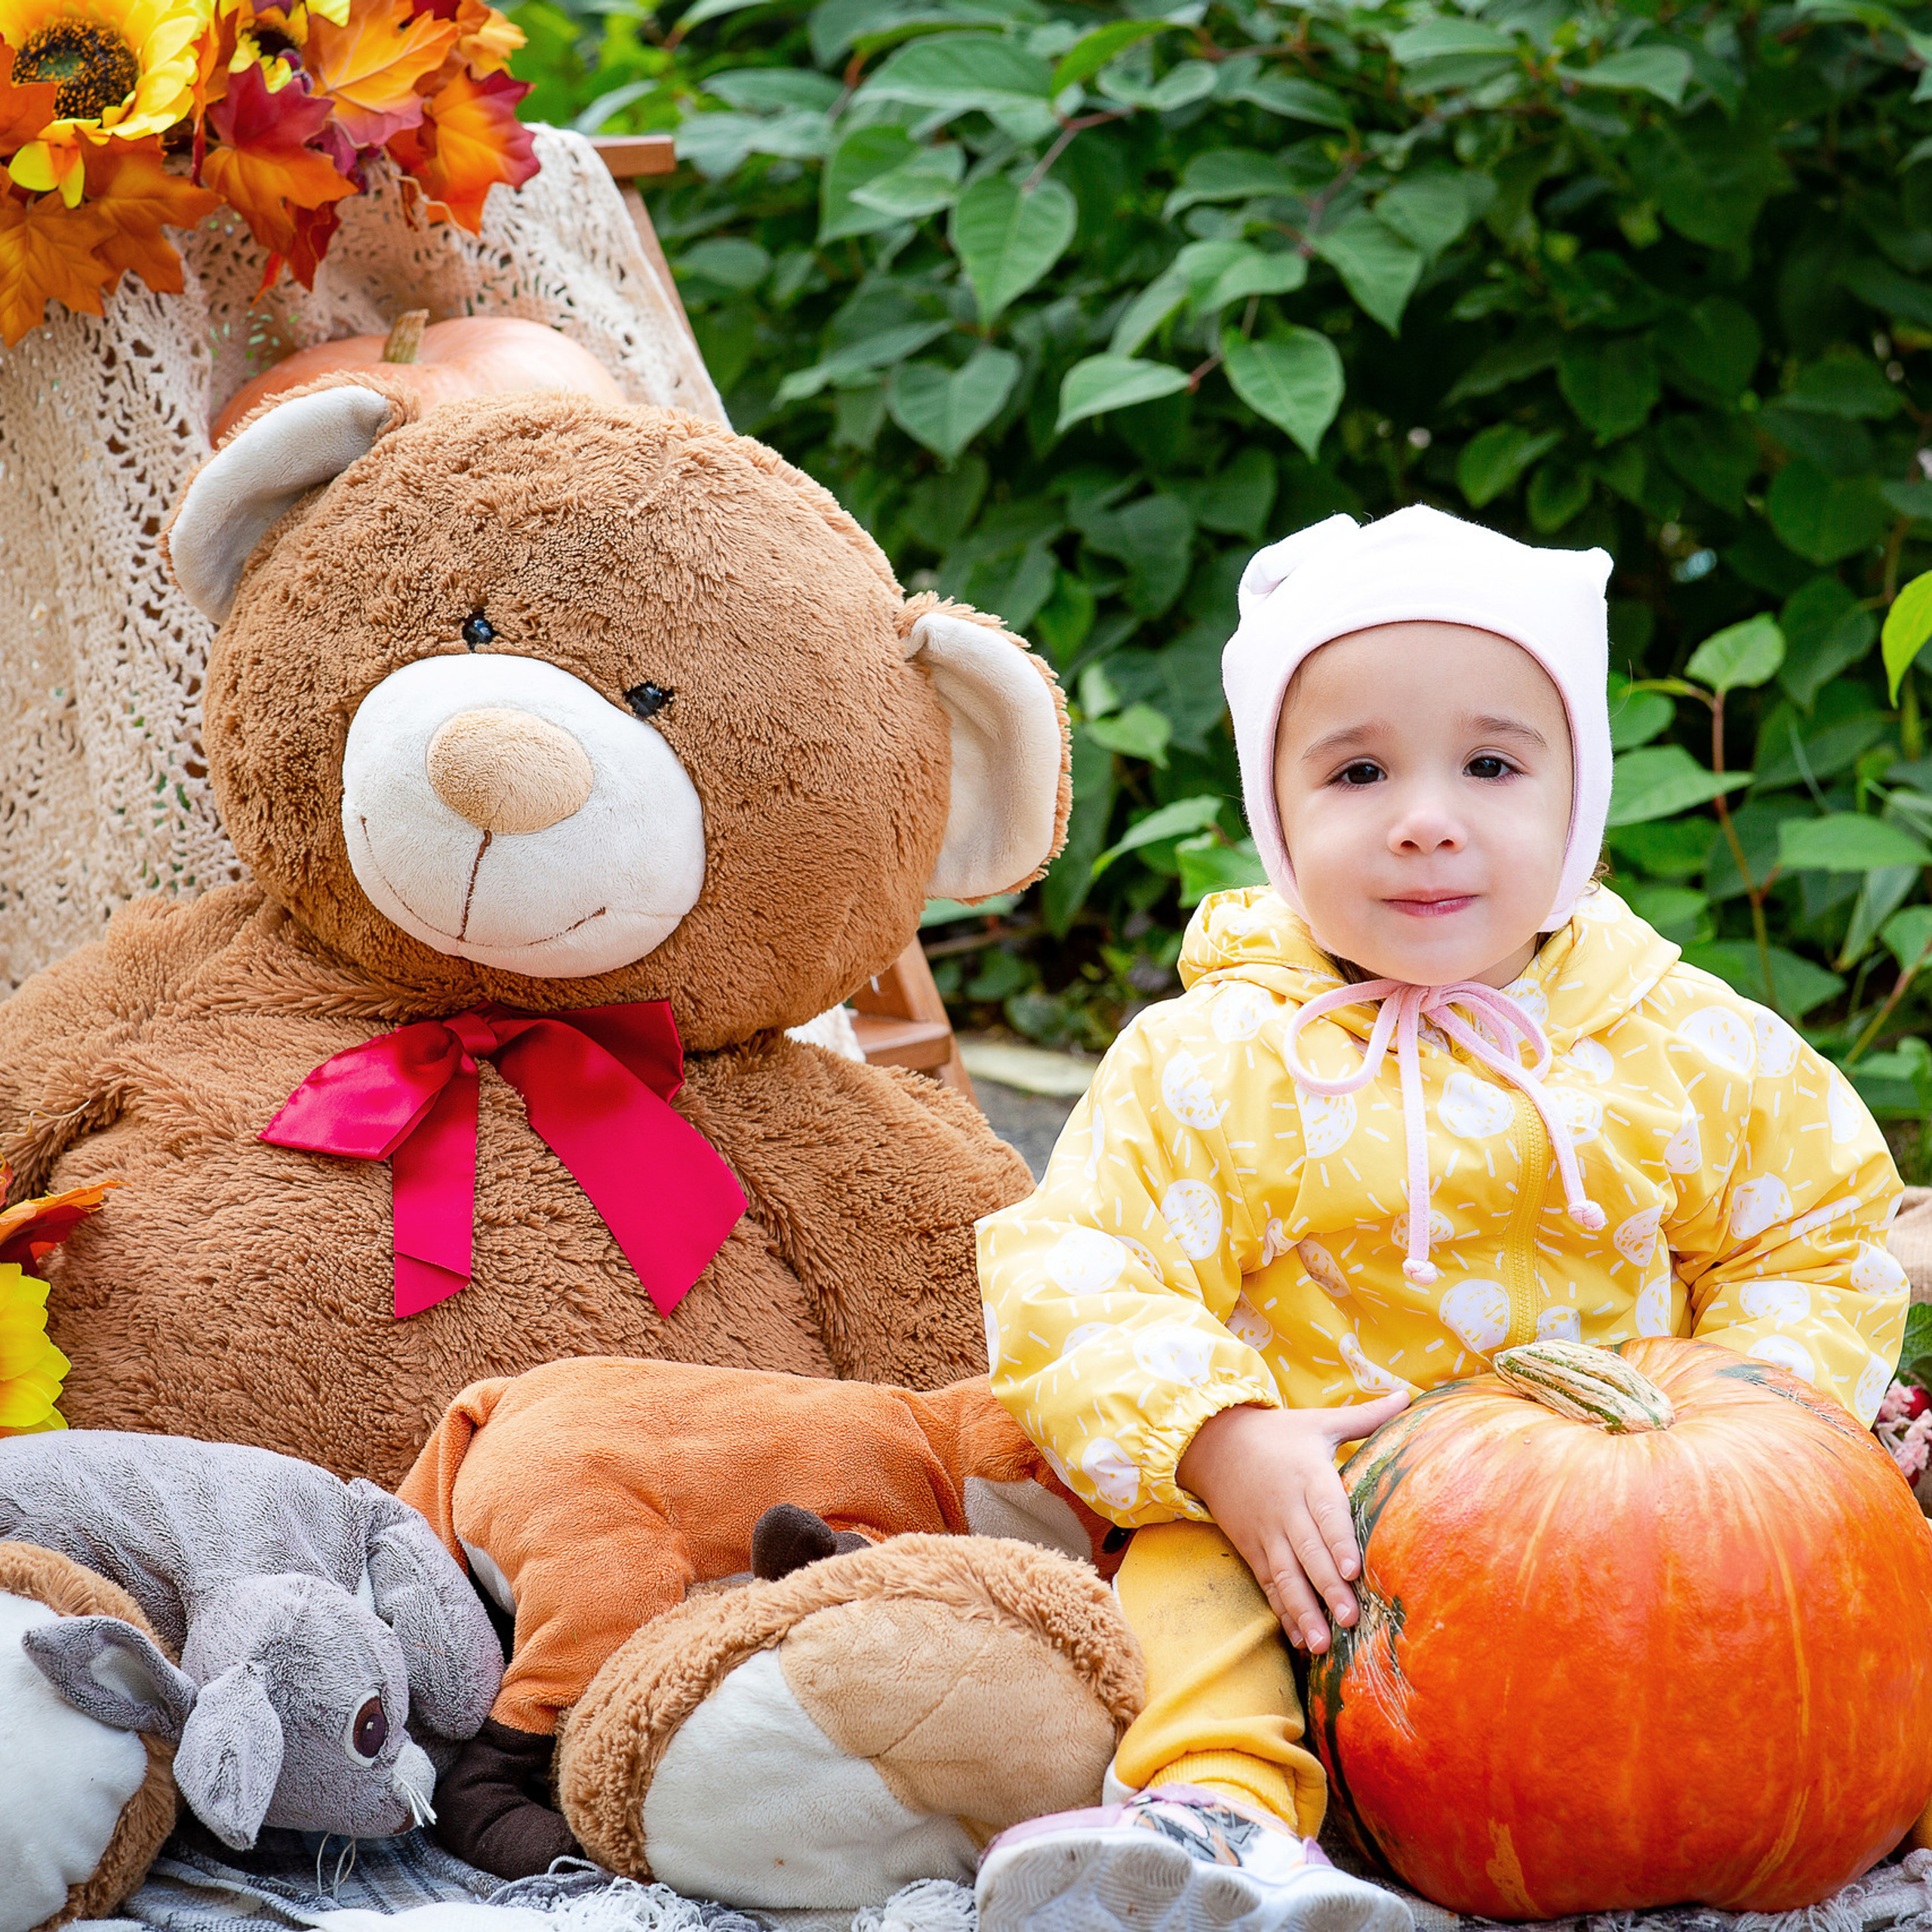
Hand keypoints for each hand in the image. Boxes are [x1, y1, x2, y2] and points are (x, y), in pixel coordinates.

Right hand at [1176, 1395, 1409, 1653]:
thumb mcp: (1319, 1422)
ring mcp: (1265, 1531)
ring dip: (1303, 1610)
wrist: (1212, 1441)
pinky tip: (1300, 1639)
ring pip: (1285, 1575)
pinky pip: (1268, 1583)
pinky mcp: (1250, 1547)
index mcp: (1307, 1475)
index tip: (1353, 1568)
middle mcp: (1285, 1507)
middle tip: (1349, 1618)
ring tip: (1323, 1643)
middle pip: (1307, 1551)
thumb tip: (1409, 1396)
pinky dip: (1283, 1611)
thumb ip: (1366, 1417)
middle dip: (1327, 1587)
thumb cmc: (1278, 1433)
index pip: (1325, 1510)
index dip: (1338, 1539)